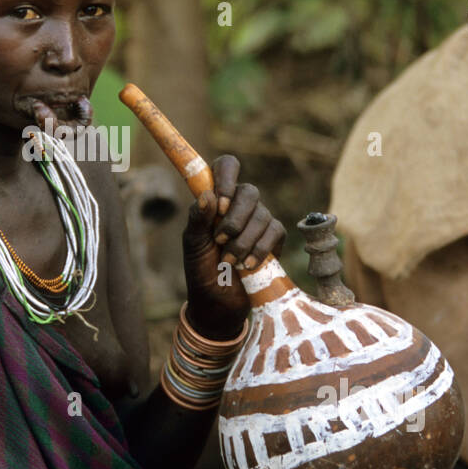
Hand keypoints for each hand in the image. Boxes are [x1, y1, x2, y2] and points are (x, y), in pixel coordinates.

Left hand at [181, 155, 285, 339]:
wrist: (217, 301)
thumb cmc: (201, 268)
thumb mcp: (193, 243)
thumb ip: (198, 218)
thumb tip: (208, 195)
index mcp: (217, 198)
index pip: (227, 167)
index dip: (227, 178)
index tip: (222, 203)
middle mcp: (240, 204)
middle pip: (249, 192)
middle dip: (235, 220)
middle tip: (220, 241)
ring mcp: (259, 220)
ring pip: (262, 215)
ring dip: (243, 242)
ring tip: (229, 262)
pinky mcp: (274, 238)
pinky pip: (275, 232)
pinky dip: (260, 250)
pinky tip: (247, 266)